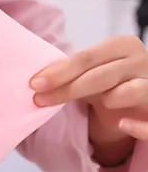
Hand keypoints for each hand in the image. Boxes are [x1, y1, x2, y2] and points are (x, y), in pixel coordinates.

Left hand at [30, 35, 147, 160]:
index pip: (87, 58)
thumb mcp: (87, 73)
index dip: (60, 71)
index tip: (35, 83)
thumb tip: (36, 81)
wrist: (135, 102)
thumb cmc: (106, 83)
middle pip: (101, 75)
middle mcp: (141, 60)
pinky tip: (122, 124)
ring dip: (106, 99)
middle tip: (40, 99)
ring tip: (95, 105)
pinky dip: (138, 125)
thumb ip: (68, 72)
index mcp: (122, 45)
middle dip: (67, 88)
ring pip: (129, 91)